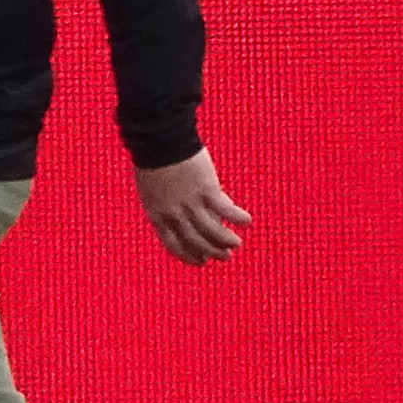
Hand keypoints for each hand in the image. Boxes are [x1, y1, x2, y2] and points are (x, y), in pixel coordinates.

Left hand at [136, 148, 249, 265]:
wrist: (159, 141)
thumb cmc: (155, 161)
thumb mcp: (155, 190)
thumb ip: (170, 206)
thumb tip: (191, 216)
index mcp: (157, 215)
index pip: (173, 244)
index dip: (189, 256)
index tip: (203, 261)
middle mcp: (173, 214)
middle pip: (195, 241)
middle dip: (211, 251)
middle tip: (226, 256)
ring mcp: (190, 203)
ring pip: (211, 230)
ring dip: (226, 240)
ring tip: (236, 244)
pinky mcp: (206, 190)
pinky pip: (225, 209)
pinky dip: (237, 216)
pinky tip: (247, 221)